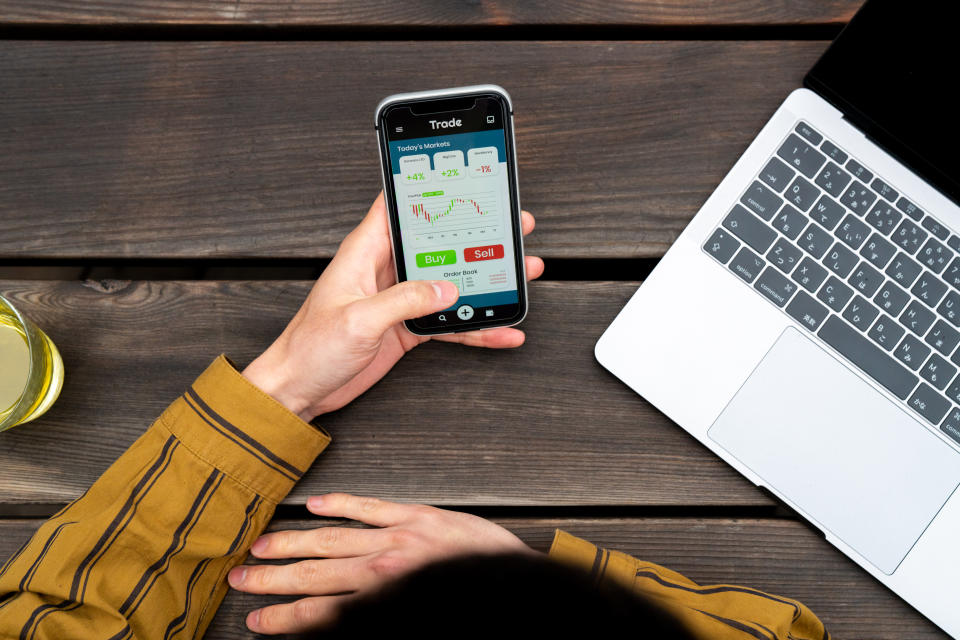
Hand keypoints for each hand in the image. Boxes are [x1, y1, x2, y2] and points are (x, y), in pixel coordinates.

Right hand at [228, 493, 534, 633]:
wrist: (514, 584)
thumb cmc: (468, 597)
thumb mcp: (412, 618)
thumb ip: (372, 617)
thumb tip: (331, 625)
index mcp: (385, 599)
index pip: (319, 614)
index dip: (283, 618)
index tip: (257, 619)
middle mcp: (384, 570)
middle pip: (314, 576)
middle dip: (272, 580)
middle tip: (240, 580)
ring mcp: (398, 538)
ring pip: (331, 541)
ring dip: (291, 545)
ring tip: (260, 547)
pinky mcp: (416, 516)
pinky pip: (369, 507)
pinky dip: (339, 504)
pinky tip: (314, 505)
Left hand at [242, 192, 543, 420]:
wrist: (298, 389)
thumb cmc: (310, 348)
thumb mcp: (358, 319)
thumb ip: (404, 300)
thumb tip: (447, 289)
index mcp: (365, 252)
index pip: (398, 206)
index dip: (430, 189)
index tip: (465, 178)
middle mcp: (384, 270)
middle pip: (438, 243)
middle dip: (478, 235)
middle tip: (513, 225)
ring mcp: (398, 299)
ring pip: (450, 282)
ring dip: (485, 281)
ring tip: (522, 273)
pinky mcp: (405, 327)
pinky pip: (448, 322)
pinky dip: (475, 327)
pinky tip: (500, 331)